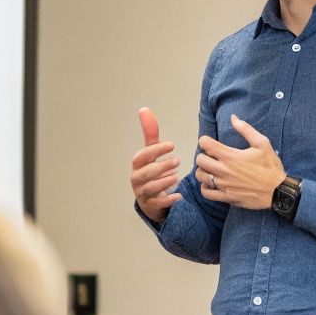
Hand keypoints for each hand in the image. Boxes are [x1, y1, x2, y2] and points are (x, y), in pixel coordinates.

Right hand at [131, 107, 183, 222]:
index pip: (142, 156)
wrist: (149, 197)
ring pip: (150, 188)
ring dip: (164, 182)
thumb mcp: (151, 153)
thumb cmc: (151, 171)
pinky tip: (179, 196)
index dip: (155, 151)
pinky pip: (157, 203)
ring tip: (177, 177)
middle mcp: (137, 179)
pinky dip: (167, 200)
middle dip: (161, 166)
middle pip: (145, 173)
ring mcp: (142, 193)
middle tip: (178, 161)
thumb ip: (150, 133)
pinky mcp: (150, 205)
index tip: (172, 146)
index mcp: (137, 165)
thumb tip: (143, 109)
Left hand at [195, 114, 287, 209]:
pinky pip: (206, 193)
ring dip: (203, 171)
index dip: (206, 141)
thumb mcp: (262, 144)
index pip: (205, 144)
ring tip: (212, 170)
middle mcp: (223, 170)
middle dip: (204, 156)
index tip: (212, 144)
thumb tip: (233, 117)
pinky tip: (212, 183)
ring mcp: (223, 185)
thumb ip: (246, 129)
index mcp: (230, 156)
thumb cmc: (271, 167)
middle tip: (213, 157)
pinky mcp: (226, 197)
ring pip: (200, 176)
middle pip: (200, 160)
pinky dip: (205, 187)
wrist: (278, 192)